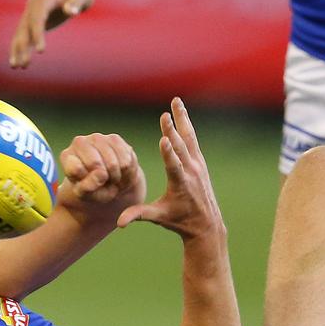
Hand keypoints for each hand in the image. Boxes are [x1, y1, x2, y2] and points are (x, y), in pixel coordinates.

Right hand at [9, 0, 94, 67]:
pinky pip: (25, 37)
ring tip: (16, 67)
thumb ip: (76, 2)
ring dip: (18, 51)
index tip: (41, 51)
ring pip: (20, 35)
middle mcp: (32, 8)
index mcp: (42, 1)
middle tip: (23, 65)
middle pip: (24, 29)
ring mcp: (31, 16)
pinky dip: (22, 49)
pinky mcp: (34, 23)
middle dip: (22, 47)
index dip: (38, 35)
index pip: (37, 20)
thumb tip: (70, 12)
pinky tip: (20, 63)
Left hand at [57, 133, 146, 213]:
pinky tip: (120, 171)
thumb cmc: (93, 188)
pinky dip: (126, 172)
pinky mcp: (114, 138)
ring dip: (115, 177)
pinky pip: (125, 161)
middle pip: (95, 164)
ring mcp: (97, 138)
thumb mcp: (86, 194)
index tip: (87, 184)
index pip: (76, 169)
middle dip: (103, 179)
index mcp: (67, 156)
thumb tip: (101, 174)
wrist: (110, 181)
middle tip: (103, 182)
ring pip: (112, 164)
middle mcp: (79, 142)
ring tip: (111, 177)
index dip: (86, 181)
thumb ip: (88, 187)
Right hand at [117, 98, 225, 243]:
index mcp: (180, 184)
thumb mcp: (158, 218)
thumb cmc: (179, 220)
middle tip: (165, 114)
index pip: (173, 166)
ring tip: (177, 101)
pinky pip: (192, 139)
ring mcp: (197, 165)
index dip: (169, 152)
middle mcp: (191, 171)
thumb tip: (119, 223)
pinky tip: (181, 112)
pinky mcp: (199, 161)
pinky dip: (186, 125)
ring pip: (189, 137)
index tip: (164, 138)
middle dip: (172, 130)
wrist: (205, 224)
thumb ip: (138, 215)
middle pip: (181, 147)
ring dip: (182, 119)